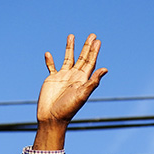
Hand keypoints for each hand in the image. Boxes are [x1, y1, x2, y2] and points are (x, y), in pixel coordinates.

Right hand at [32, 34, 106, 149]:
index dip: (94, 51)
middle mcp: (74, 77)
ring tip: (71, 36)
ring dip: (70, 48)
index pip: (90, 62)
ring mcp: (63, 77)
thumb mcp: (82, 95)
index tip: (97, 40)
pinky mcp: (52, 80)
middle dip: (87, 47)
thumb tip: (105, 69)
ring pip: (68, 59)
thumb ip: (93, 82)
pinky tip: (48, 53)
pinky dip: (50, 61)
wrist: (52, 118)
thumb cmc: (68, 109)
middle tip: (92, 35)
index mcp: (83, 80)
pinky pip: (51, 67)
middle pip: (82, 58)